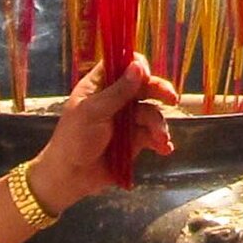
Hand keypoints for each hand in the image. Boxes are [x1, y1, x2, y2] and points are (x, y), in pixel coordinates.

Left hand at [28, 57, 181, 216]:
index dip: (136, 66)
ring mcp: (126, 120)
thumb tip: (139, 66)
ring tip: (160, 138)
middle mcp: (115, 99)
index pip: (122, 64)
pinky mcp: (134, 140)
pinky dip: (160, 141)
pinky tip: (165, 148)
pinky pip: (152, 135)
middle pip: (144, 86)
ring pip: (151, 112)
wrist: (70, 178)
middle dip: (159, 92)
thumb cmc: (74, 139)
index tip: (146, 75)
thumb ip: (118, 91)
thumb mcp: (93, 112)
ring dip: (158, 124)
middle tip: (173, 99)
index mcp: (100, 86)